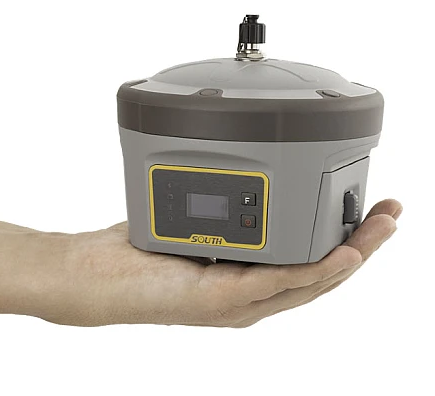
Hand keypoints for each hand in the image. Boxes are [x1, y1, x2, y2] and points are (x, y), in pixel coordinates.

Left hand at [34, 199, 400, 326]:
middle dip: (359, 243)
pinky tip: (339, 253)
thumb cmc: (131, 254)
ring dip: (349, 256)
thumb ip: (213, 208)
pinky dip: (312, 270)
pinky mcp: (217, 302)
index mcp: (242, 279)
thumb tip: (229, 173)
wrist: (88, 280)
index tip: (361, 208)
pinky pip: (276, 285)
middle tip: (388, 214)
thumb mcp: (184, 223)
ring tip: (378, 227)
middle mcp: (244, 297)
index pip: (304, 263)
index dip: (340, 239)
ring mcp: (233, 304)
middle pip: (317, 273)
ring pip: (308, 283)